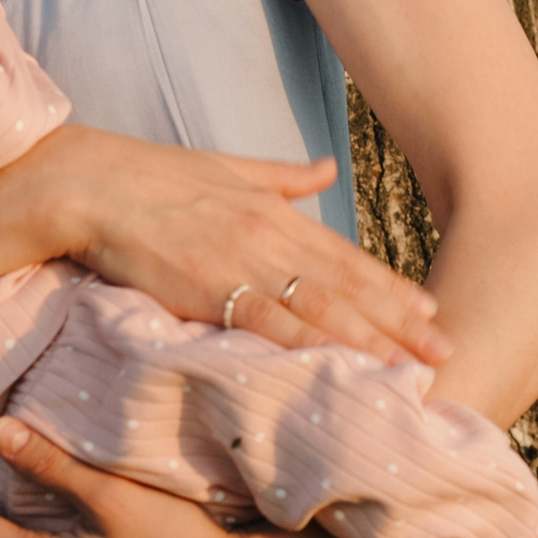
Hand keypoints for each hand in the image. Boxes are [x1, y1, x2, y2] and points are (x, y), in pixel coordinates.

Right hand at [29, 127, 451, 365]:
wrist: (94, 185)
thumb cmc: (154, 178)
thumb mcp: (230, 169)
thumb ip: (283, 177)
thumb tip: (327, 169)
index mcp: (276, 212)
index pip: (344, 258)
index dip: (389, 287)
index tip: (428, 311)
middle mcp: (271, 236)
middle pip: (347, 287)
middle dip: (398, 322)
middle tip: (443, 350)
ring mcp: (244, 263)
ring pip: (320, 308)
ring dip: (368, 340)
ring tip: (407, 369)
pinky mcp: (211, 288)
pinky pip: (267, 322)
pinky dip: (305, 345)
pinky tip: (334, 367)